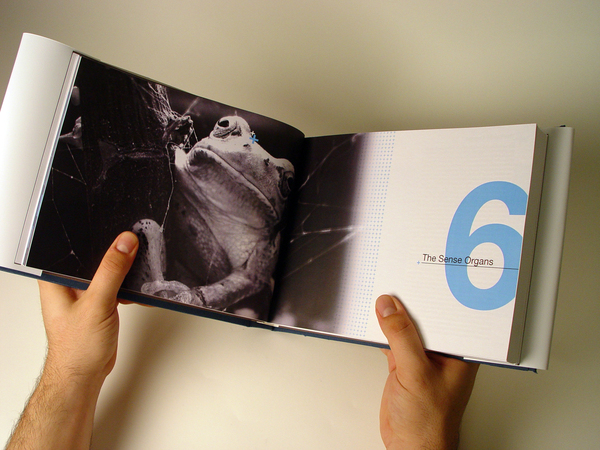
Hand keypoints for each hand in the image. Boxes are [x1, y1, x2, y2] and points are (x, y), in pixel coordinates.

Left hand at [39, 231, 138, 383]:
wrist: (83, 376)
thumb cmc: (76, 348)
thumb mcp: (96, 303)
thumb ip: (111, 271)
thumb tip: (124, 243)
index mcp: (56, 278)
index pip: (73, 245)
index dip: (93, 233)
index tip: (118, 228)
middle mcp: (68, 283)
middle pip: (93, 255)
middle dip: (115, 251)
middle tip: (133, 244)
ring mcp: (85, 293)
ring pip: (107, 269)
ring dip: (124, 270)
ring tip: (138, 265)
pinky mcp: (99, 302)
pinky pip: (117, 284)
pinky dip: (129, 286)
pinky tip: (139, 289)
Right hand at [376, 295, 478, 449]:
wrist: (412, 447)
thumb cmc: (430, 421)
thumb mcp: (416, 372)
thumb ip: (402, 337)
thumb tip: (389, 308)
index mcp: (459, 351)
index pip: (446, 314)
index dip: (431, 295)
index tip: (413, 279)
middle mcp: (443, 352)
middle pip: (424, 318)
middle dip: (408, 304)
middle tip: (392, 285)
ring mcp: (422, 359)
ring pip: (406, 329)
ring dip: (392, 318)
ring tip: (379, 299)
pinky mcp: (404, 366)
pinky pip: (392, 341)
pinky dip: (381, 333)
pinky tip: (372, 324)